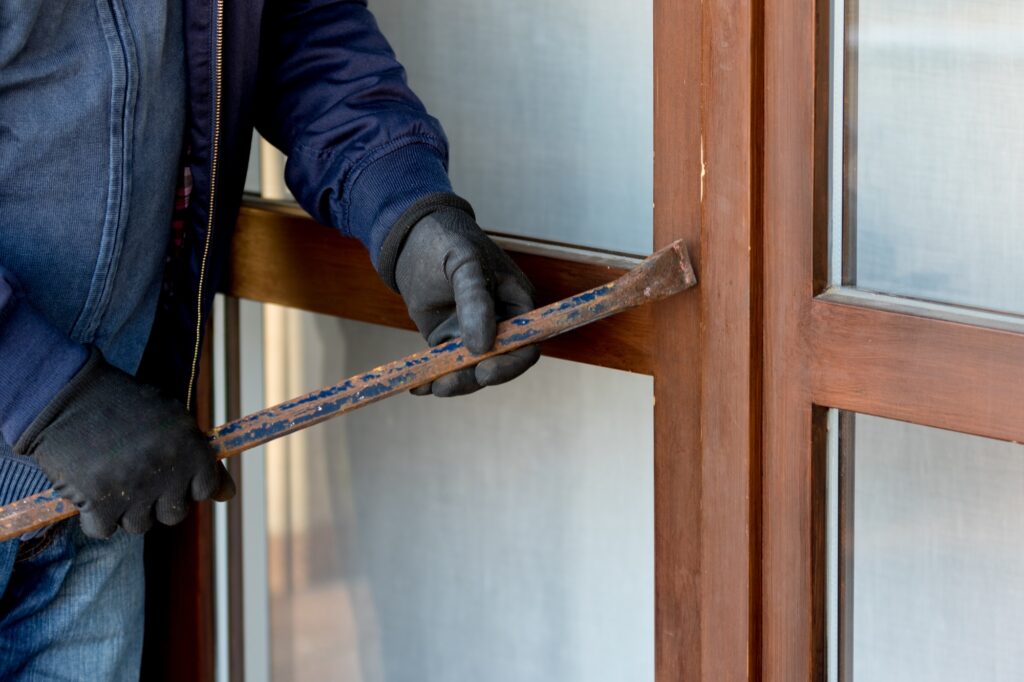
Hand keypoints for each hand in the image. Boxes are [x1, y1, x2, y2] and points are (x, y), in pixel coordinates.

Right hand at [14, 350, 234, 537]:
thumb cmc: (124, 404)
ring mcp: (135, 489)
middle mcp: (169, 471)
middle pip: (174, 514)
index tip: (170, 474)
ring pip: (139, 525)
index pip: (205, 488)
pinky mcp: (100, 502)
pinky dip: (95, 518)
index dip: (187, 484)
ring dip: (125, 510)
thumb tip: (229, 496)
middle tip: (137, 477)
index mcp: (191, 448)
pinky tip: (89, 490)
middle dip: (158, 501)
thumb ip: (200, 458)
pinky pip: (104, 530)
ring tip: (111, 478)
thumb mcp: (172, 420)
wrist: (69, 394)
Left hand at [395, 206, 539, 396]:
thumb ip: (475, 300)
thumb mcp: (464, 263)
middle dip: (474, 378)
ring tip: (430, 386)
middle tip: (446, 384)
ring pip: (471, 369)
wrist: (412, 234)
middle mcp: (501, 323)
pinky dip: (433, 376)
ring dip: (453, 382)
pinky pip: (446, 364)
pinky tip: (418, 385)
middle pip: (498, 364)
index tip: (485, 372)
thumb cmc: (448, 240)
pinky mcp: (448, 338)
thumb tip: (481, 346)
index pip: (527, 344)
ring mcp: (473, 332)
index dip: (510, 364)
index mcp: (517, 303)